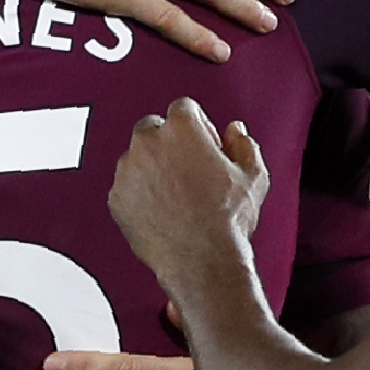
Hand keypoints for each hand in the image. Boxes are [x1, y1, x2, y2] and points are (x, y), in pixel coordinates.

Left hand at [109, 99, 272, 294]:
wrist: (201, 261)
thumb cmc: (227, 219)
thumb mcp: (253, 176)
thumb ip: (244, 144)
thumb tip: (235, 131)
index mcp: (181, 128)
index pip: (184, 107)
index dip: (199, 126)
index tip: (205, 146)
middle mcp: (148, 142)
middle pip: (154, 128)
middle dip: (169, 143)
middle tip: (188, 170)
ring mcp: (127, 170)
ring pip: (137, 157)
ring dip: (153, 168)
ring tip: (177, 196)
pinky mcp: (116, 198)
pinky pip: (127, 187)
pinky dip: (140, 194)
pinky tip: (163, 211)